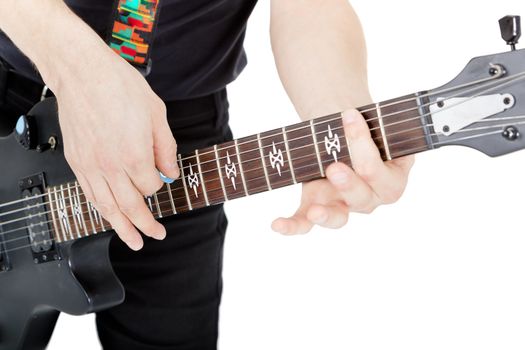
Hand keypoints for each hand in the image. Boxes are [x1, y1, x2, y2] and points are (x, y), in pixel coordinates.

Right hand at [57, 53, 178, 249]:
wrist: (83, 72)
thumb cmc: (119, 87)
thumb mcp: (157, 114)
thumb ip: (165, 148)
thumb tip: (170, 173)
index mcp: (134, 155)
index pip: (151, 186)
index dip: (160, 185)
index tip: (163, 180)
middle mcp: (111, 166)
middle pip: (131, 206)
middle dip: (145, 225)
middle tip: (155, 236)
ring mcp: (90, 165)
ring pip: (107, 207)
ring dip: (121, 228)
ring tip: (132, 242)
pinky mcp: (76, 161)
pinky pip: (88, 194)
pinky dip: (100, 209)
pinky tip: (108, 216)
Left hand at [271, 109, 413, 234]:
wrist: (347, 134)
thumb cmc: (366, 130)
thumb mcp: (375, 127)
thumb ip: (371, 128)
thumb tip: (353, 114)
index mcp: (391, 180)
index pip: (379, 171)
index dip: (364, 144)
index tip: (349, 113)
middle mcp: (370, 198)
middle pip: (361, 196)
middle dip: (348, 181)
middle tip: (334, 168)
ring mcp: (343, 205)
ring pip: (338, 218)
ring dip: (326, 215)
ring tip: (314, 212)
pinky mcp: (317, 206)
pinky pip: (305, 223)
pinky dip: (292, 225)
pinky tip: (277, 225)